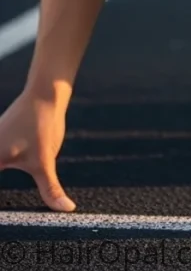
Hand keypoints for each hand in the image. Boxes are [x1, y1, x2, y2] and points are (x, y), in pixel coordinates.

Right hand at [0, 90, 75, 211]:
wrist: (46, 92)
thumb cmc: (41, 124)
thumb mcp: (45, 162)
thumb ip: (51, 189)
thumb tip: (67, 209)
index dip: (2, 207)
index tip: (5, 216)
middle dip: (3, 196)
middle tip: (12, 199)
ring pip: (0, 161)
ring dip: (5, 175)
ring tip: (12, 191)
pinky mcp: (0, 137)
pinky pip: (0, 156)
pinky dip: (4, 164)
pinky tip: (9, 165)